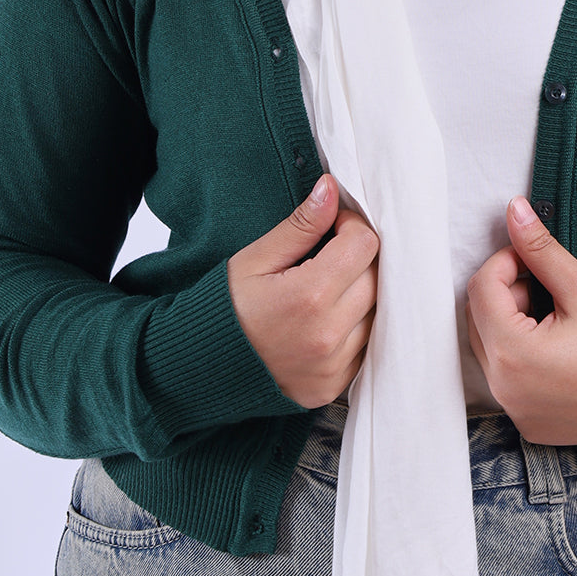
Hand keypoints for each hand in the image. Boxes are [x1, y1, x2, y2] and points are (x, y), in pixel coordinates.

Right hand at [227, 175, 378, 408]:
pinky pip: (366, 346)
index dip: (350, 226)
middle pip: (375, 278)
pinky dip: (355, 327)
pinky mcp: (334, 386)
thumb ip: (300, 225)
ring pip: (376, 313)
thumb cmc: (225, 308)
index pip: (364, 245)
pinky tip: (327, 318)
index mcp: (308, 297)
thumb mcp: (256, 259)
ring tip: (326, 287)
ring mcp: (333, 367)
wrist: (201, 367)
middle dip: (357, 257)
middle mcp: (327, 336)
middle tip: (329, 254)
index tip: (332, 227)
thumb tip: (331, 189)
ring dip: (360, 293)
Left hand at [465, 196, 576, 445]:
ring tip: (554, 315)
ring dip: (511, 323)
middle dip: (506, 293)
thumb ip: (540, 249)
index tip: (534, 258)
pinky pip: (507, 379)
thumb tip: (514, 210)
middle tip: (546, 285)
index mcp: (513, 355)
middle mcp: (505, 389)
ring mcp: (516, 411)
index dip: (505, 262)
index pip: (481, 289)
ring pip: (490, 350)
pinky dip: (520, 356)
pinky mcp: (530, 423)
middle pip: (479, 320)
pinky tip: (557, 347)